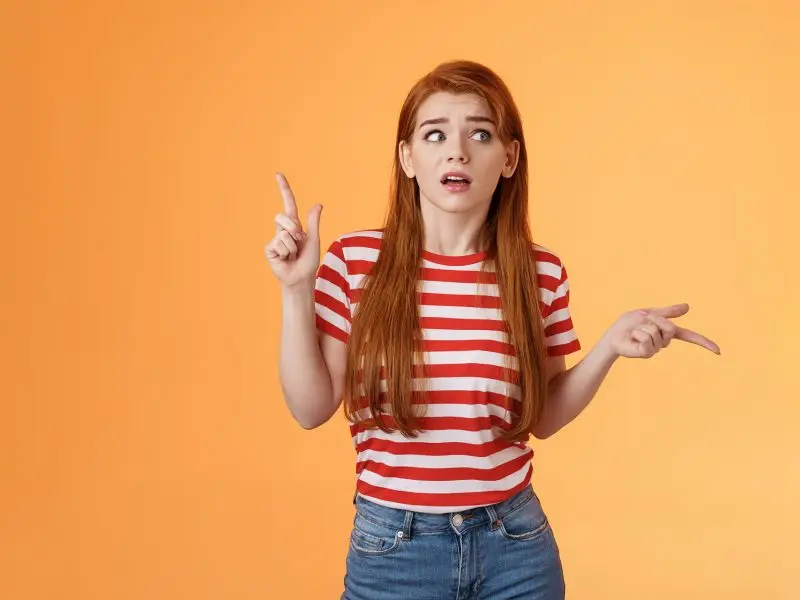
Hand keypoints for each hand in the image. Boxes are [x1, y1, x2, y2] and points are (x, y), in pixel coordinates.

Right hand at [264, 173, 322, 288]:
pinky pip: (278, 243)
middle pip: (282, 216)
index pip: (288, 203)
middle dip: (293, 229)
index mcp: (294, 225)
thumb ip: (313, 222)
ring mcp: (275, 240)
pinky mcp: (269, 250)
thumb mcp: (314, 239)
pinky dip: (285, 252)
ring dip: (292, 246)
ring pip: (283, 234)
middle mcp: (283, 230)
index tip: (278, 174)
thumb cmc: (308, 261)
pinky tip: (285, 259)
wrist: (301, 278)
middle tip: (299, 242)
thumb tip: (318, 204)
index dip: (284, 189)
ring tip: (293, 255)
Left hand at [602, 303, 719, 358]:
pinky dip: (638, 333)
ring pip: (656, 332)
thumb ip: (669, 312)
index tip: (718, 351)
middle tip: (642, 321)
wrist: (613, 334)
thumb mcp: (650, 313)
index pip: (689, 336)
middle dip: (655, 320)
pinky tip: (633, 337)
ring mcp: (655, 349)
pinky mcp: (646, 353)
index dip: (703, 342)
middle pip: (670, 327)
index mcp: (666, 332)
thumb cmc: (628, 324)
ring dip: (643, 326)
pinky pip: (647, 339)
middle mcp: (663, 342)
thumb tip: (688, 306)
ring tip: (635, 330)